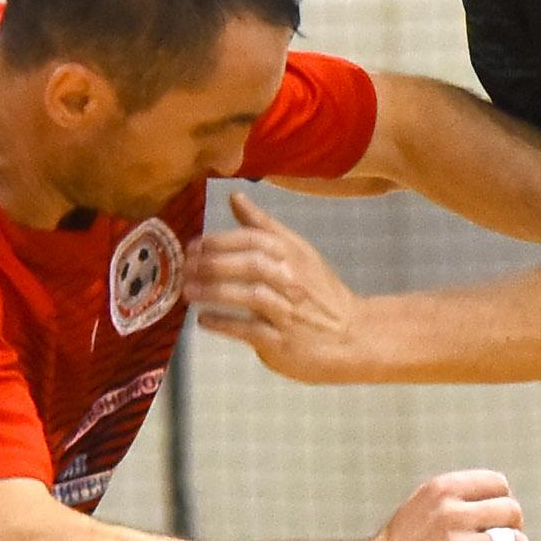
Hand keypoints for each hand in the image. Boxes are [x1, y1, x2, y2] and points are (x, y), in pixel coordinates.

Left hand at [185, 191, 363, 382]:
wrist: (353, 336)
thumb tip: (235, 197)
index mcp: (294, 255)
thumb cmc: (319, 293)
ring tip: (189, 292)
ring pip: (250, 295)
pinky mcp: (283, 343)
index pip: (255, 239)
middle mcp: (293, 280)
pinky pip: (249, 330)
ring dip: (215, 291)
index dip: (221, 240)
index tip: (194, 244)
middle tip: (186, 268)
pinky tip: (204, 320)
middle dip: (214, 263)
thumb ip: (264, 227)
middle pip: (252, 264)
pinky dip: (224, 323)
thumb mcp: (299, 253)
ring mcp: (289, 312)